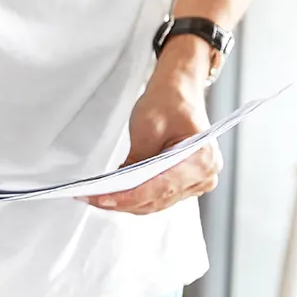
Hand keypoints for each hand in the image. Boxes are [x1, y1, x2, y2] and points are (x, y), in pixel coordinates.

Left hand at [87, 58, 216, 214]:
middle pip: (157, 199)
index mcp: (202, 159)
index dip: (128, 197)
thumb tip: (119, 186)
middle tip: (92, 199)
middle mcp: (204, 175)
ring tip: (98, 198)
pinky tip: (115, 194)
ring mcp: (197, 182)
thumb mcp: (148, 128)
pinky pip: (157, 197)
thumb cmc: (169, 103)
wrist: (179, 93)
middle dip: (122, 201)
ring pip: (156, 202)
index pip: (160, 187)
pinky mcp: (185, 184)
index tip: (103, 199)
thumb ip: (136, 160)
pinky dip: (136, 197)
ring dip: (126, 203)